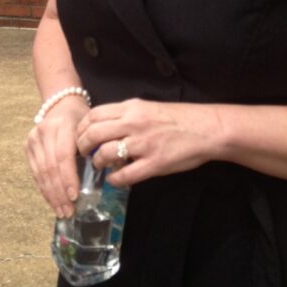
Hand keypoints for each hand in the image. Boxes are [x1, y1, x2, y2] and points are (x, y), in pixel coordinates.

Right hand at [25, 97, 90, 218]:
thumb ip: (98, 149)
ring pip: (41, 172)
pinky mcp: (28, 146)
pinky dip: (45, 189)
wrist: (62, 105)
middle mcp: (44, 131)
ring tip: (62, 211)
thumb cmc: (83, 121)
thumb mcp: (92, 129)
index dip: (68, 178)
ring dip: (51, 195)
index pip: (63, 156)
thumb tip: (110, 173)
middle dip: (60, 192)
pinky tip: (53, 201)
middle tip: (69, 211)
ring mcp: (33, 138)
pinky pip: (36, 172)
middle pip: (50, 167)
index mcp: (63, 125)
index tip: (75, 197)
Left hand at [76, 99, 219, 186]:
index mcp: (132, 108)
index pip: (94, 115)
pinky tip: (115, 179)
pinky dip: (115, 179)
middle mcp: (133, 123)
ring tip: (100, 165)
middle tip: (84, 153)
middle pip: (93, 134)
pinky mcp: (154, 164)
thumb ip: (127, 115)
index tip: (80, 136)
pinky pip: (125, 174)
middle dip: (83, 146)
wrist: (207, 129)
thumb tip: (105, 126)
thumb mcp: (148, 108)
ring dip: (97, 162)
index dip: (81, 127)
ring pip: (105, 154)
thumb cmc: (179, 118)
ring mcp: (143, 144)